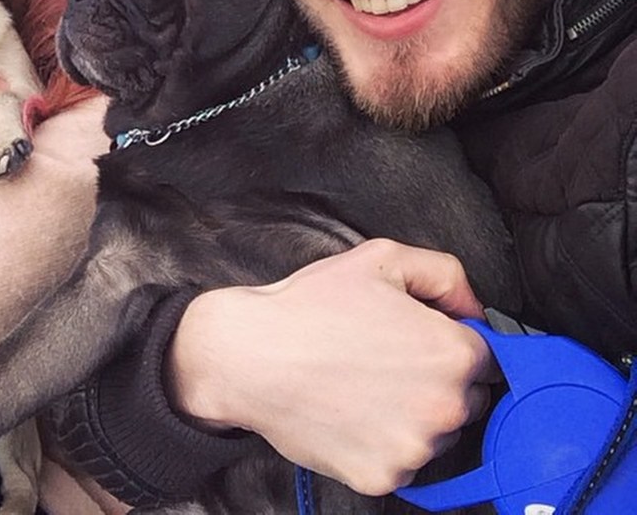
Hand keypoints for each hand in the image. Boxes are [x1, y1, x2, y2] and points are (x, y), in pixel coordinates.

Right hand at [166, 239, 495, 495]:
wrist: (250, 354)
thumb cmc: (311, 306)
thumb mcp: (380, 259)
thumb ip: (444, 273)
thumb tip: (475, 306)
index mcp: (451, 352)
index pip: (486, 355)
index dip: (450, 341)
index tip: (418, 339)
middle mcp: (444, 407)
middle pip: (467, 398)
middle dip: (436, 379)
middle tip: (385, 358)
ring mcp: (414, 449)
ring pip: (434, 433)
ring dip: (412, 414)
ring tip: (362, 383)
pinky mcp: (384, 478)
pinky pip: (401, 462)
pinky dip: (381, 442)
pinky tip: (350, 411)